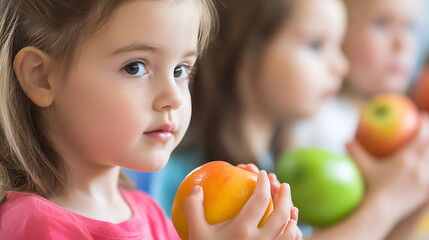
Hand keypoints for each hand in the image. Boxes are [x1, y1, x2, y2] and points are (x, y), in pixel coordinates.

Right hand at [183, 170, 302, 239]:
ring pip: (290, 232)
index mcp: (241, 230)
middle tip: (283, 185)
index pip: (259, 200)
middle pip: (281, 213)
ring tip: (290, 206)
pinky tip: (290, 228)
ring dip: (292, 216)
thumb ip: (193, 208)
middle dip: (284, 195)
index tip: (262, 174)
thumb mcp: (195, 232)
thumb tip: (197, 188)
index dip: (263, 183)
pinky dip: (293, 235)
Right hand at [346, 113, 428, 220]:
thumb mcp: (364, 168)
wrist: (382, 211)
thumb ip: (355, 152)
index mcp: (406, 159)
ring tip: (427, 146)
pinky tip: (427, 164)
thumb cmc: (371, 187)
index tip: (423, 116)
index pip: (422, 136)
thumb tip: (345, 139)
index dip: (425, 123)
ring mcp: (427, 180)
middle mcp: (420, 168)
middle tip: (428, 130)